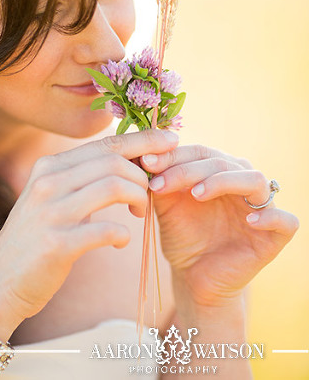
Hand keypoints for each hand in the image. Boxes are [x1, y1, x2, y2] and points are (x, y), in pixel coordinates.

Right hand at [0, 129, 180, 340]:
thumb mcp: (49, 199)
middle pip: (113, 161)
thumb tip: (126, 162)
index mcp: (48, 168)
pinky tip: (121, 242)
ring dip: (139, 199)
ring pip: (113, 186)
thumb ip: (79, 179)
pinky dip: (123, 235)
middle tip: (150, 196)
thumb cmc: (33, 240)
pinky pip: (107, 229)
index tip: (171, 142)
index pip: (104, 143)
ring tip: (139, 213)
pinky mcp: (57, 244)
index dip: (143, 140)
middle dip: (144, 176)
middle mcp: (47, 183)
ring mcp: (50, 212)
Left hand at [141, 145, 297, 307]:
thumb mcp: (166, 207)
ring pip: (254, 180)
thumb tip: (143, 155)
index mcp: (218, 172)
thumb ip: (160, 182)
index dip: (173, 155)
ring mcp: (261, 207)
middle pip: (222, 161)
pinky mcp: (276, 236)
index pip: (200, 152)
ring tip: (196, 194)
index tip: (145, 162)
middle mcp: (241, 183)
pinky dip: (269, 217)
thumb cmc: (182, 237)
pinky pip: (285, 220)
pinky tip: (248, 221)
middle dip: (187, 169)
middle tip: (159, 184)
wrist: (193, 277)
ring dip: (223, 181)